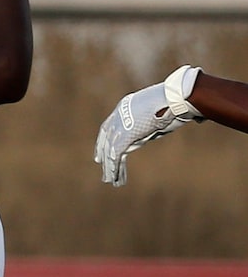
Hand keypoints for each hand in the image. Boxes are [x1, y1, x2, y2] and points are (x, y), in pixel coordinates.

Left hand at [97, 65, 202, 186]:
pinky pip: (117, 153)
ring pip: (110, 149)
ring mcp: (121, 124)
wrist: (176, 97)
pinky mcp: (127, 134)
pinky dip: (115, 167)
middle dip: (103, 152)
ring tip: (110, 180)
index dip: (105, 138)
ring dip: (110, 166)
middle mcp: (119, 114)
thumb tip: (148, 133)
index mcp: (125, 106)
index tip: (103, 149)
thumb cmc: (174, 103)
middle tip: (101, 164)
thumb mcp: (158, 113)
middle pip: (106, 137)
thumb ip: (150, 124)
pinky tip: (114, 177)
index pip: (109, 125)